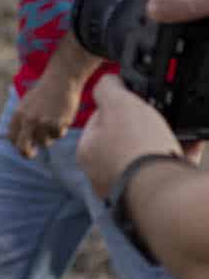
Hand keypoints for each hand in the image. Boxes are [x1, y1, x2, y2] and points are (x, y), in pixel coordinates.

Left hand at [8, 63, 84, 157]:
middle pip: (22, 148)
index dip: (17, 144)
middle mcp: (28, 120)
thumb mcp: (29, 104)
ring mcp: (42, 123)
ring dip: (49, 136)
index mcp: (18, 114)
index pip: (12, 137)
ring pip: (44, 142)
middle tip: (31, 154)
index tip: (23, 146)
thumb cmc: (45, 92)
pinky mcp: (56, 124)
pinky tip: (62, 116)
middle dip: (26, 154)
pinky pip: (58, 136)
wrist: (61, 80)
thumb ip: (24, 120)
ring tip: (54, 119)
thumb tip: (21, 140)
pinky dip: (61, 129)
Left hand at [77, 74, 181, 198]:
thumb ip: (108, 87)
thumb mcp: (118, 102)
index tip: (134, 101)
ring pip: (146, 156)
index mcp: (88, 151)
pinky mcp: (153, 197)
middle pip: (124, 139)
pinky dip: (178, 156)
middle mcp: (103, 174)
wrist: (164, 191)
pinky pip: (166, 170)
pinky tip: (191, 145)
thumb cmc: (136, 148)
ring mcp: (128, 188)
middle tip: (157, 117)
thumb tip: (109, 81)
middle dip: (143, 126)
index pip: (99, 120)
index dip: (118, 106)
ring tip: (177, 130)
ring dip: (162, 141)